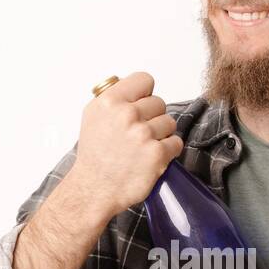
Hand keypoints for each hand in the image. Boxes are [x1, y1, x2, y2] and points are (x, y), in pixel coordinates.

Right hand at [68, 71, 182, 221]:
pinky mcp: (157, 154)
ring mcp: (143, 134)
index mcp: (110, 102)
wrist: (94, 189)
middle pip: (159, 102)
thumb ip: (114, 98)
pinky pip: (176, 143)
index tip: (141, 105)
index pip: (144, 79)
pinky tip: (153, 157)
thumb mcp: (93, 116)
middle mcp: (126, 115)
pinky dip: (168, 151)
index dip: (145, 93)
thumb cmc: (95, 156)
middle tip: (139, 134)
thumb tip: (135, 89)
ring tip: (144, 147)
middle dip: (153, 117)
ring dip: (161, 135)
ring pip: (169, 122)